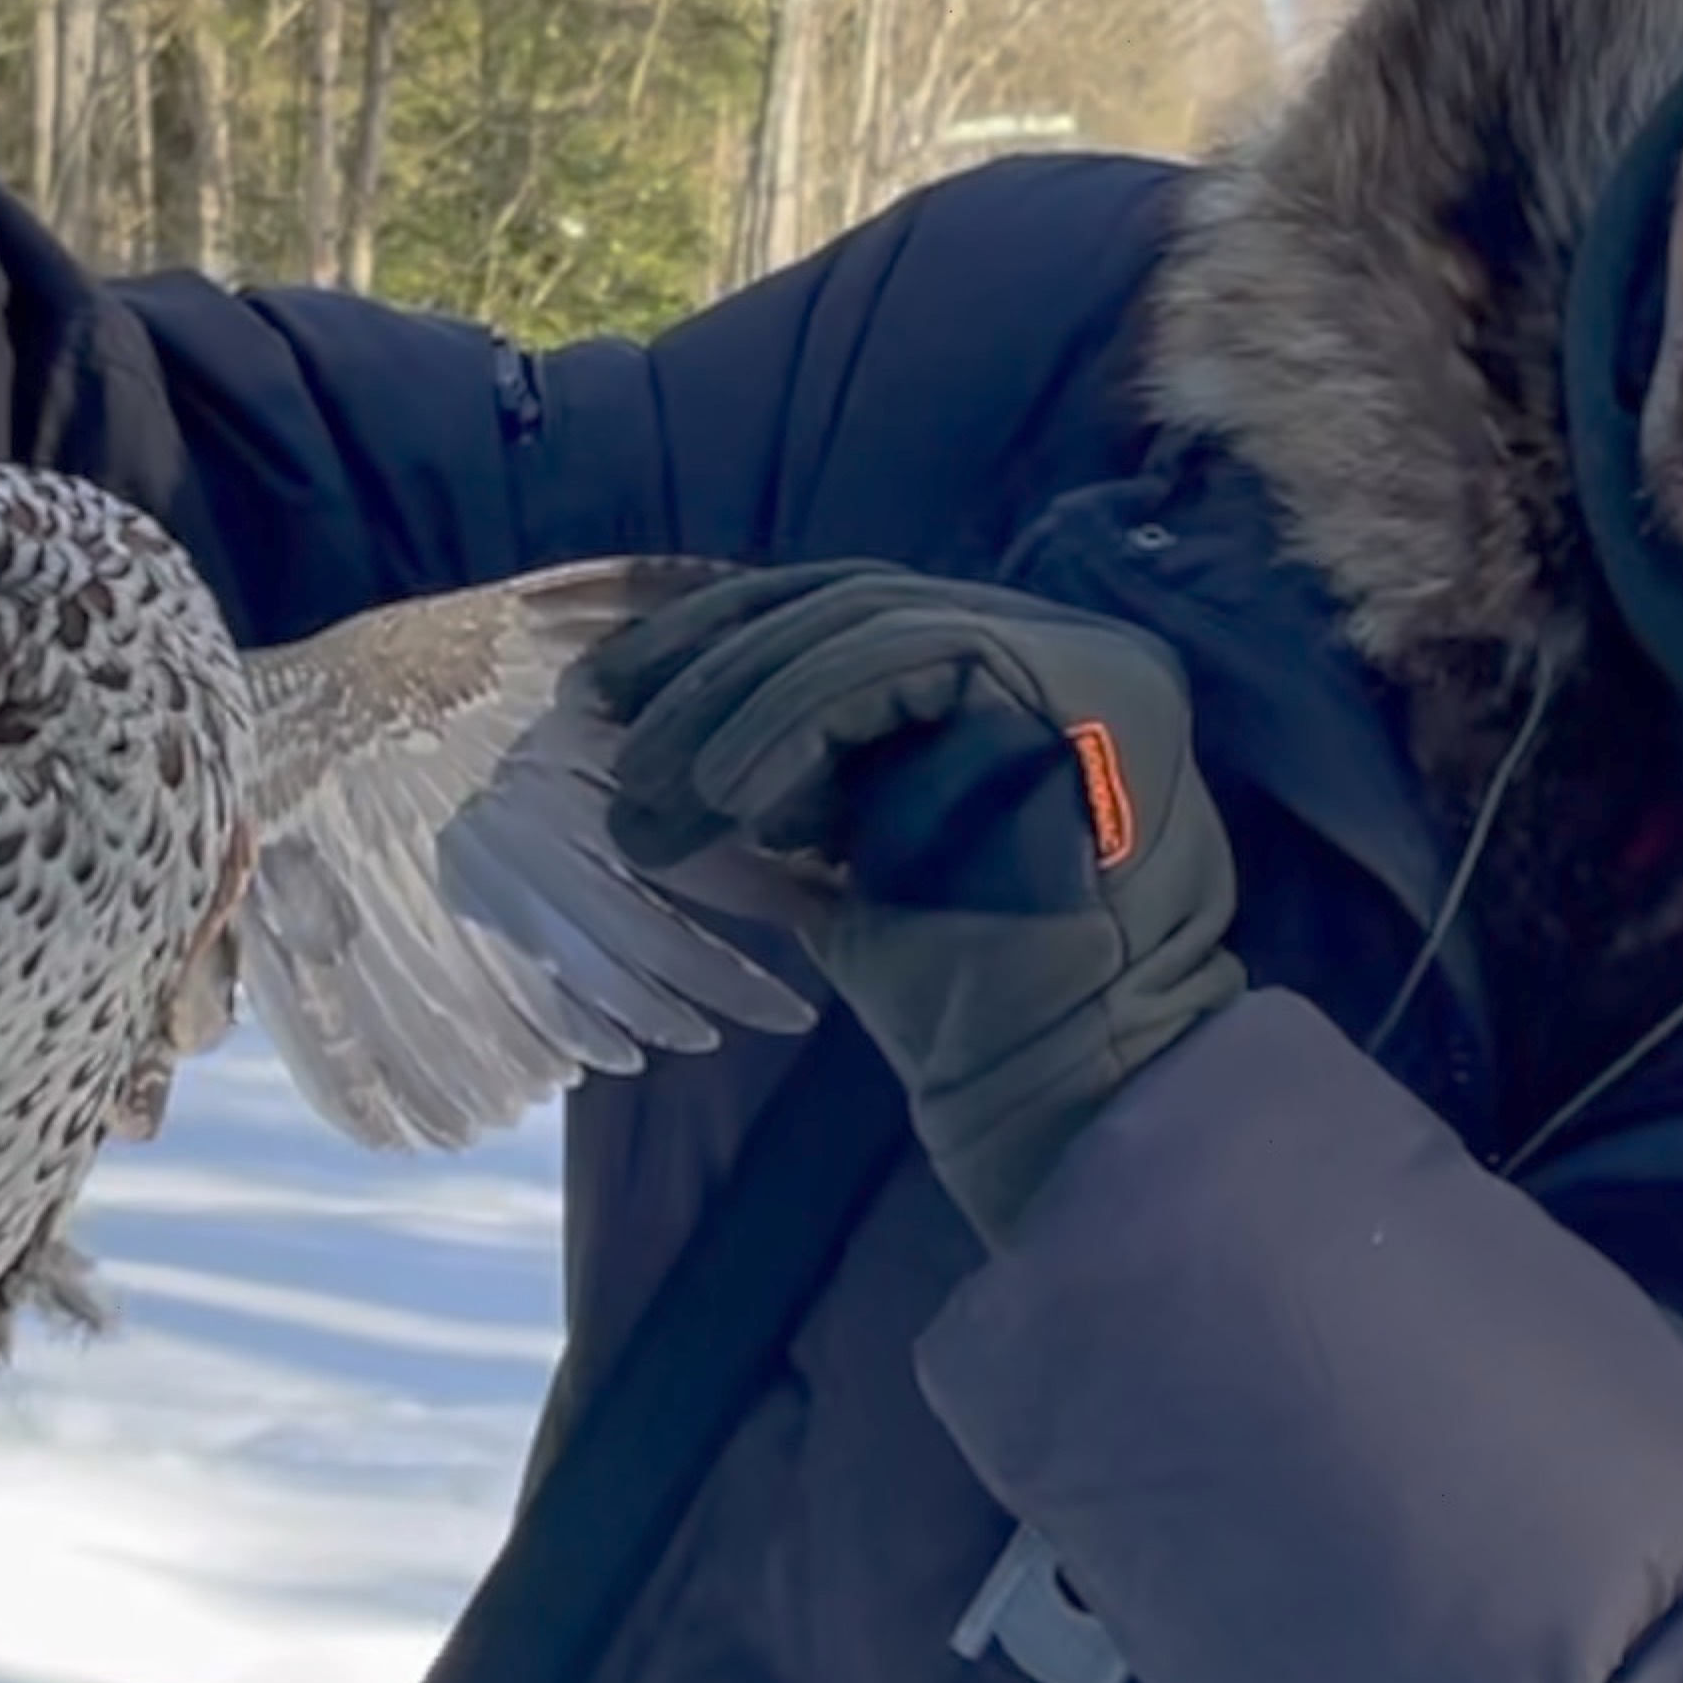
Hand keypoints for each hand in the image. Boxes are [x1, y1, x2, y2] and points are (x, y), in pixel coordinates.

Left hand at [594, 567, 1240, 1238]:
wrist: (1057, 1083)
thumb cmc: (961, 988)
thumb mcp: (852, 845)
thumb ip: (794, 768)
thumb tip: (653, 728)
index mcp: (1007, 673)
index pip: (847, 611)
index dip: (719, 639)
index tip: (610, 692)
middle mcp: (1056, 640)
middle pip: (850, 600)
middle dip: (708, 657)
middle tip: (599, 717)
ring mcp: (1081, 653)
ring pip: (866, 620)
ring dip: (735, 698)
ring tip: (653, 787)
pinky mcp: (1082, 681)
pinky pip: (904, 660)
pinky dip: (797, 717)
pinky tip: (727, 792)